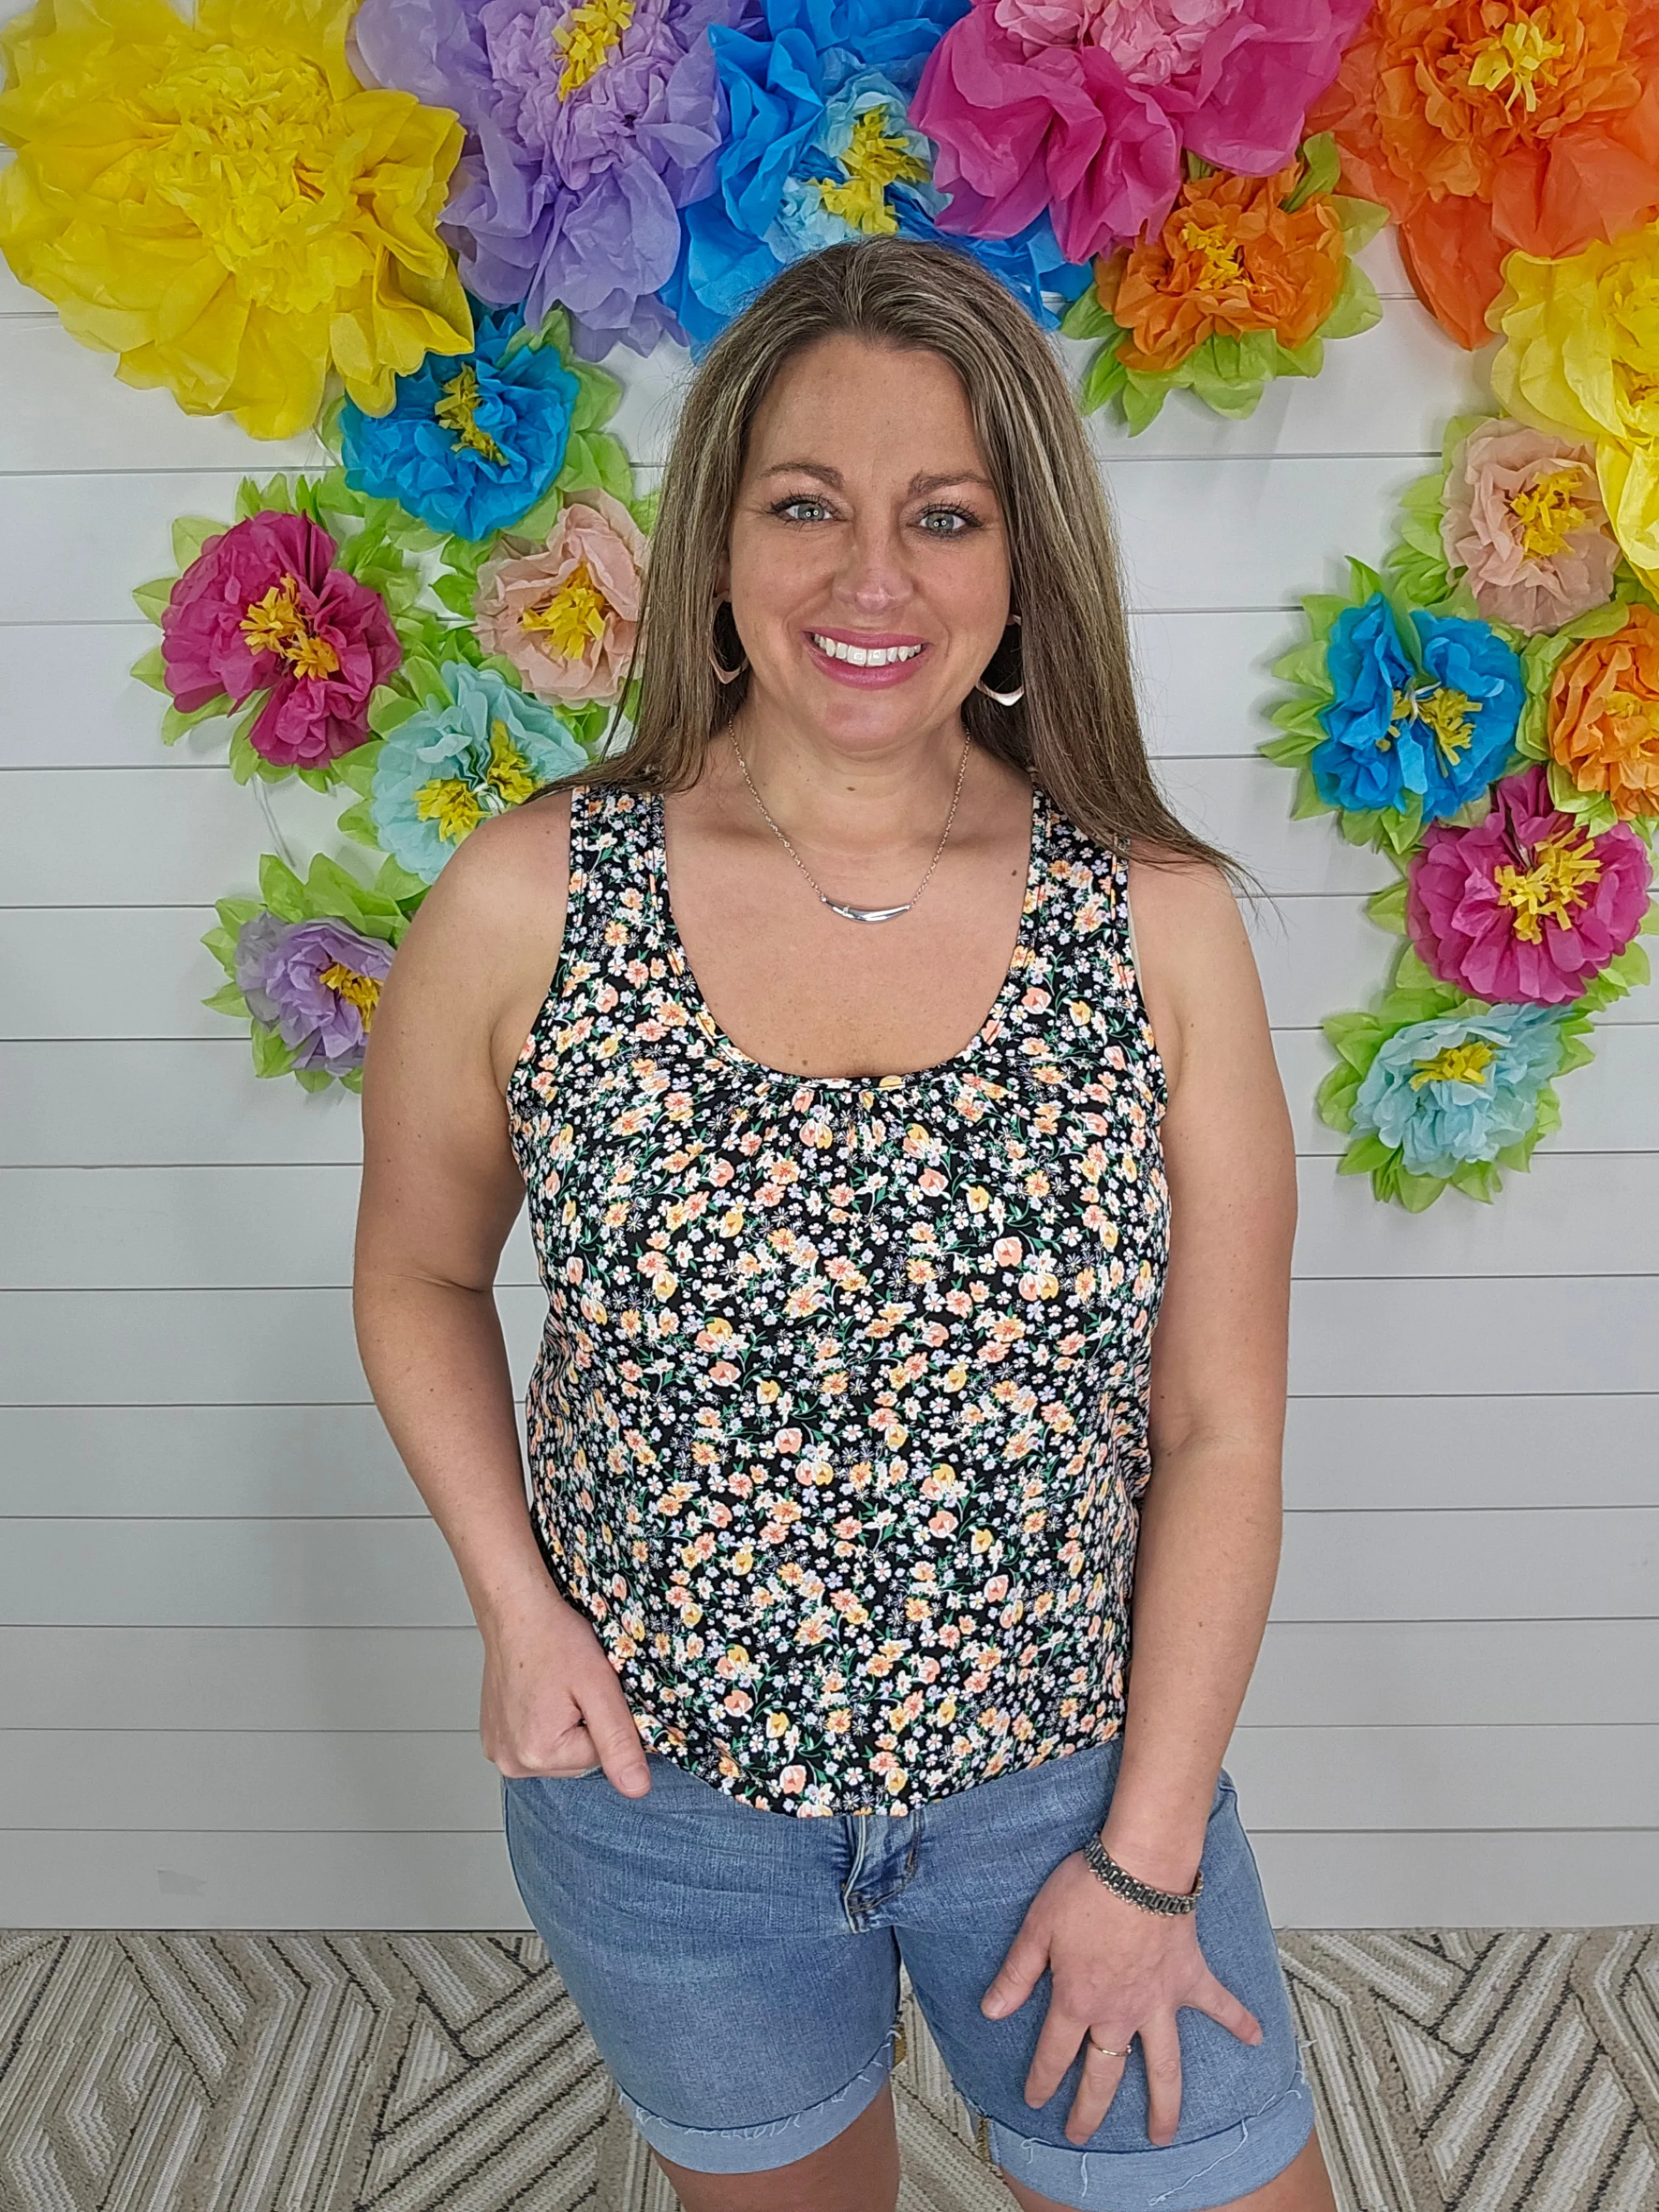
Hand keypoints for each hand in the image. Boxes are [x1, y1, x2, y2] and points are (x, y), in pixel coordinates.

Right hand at [479, 1576, 650, 1796]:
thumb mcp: (599, 1687)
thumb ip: (619, 1741)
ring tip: (557, 1688)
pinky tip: (541, 1695)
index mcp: (539, 1753)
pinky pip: (535, 1741)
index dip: (609, 1721)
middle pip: (578, 1760)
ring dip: (566, 1725)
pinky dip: (545, 1722)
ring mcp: (499, 1751)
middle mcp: (512, 1761)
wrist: (516, 1611)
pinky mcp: (494, 1738)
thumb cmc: (554, 1638)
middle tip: (575, 1687)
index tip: (595, 1691)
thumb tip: (637, 1788)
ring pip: (559, 1752)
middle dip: (586, 1726)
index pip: (602, 1758)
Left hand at [981, 1849, 1259, 2146]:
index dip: (1042, 2080)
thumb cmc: (1089, 1888)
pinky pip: (1219, 2006)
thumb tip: (991, 2010)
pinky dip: (1239, 2021)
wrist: (1140, 1866)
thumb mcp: (1037, 1929)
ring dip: (1164, 2104)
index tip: (1035, 2100)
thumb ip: (1016, 1974)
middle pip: (1103, 2074)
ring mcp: (1158, 2002)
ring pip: (1163, 2066)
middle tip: (1081, 2134)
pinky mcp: (1188, 1979)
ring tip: (1163, 2135)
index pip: (1055, 2053)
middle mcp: (1120, 2013)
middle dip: (1090, 2110)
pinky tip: (1255, 2039)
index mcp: (1079, 2001)